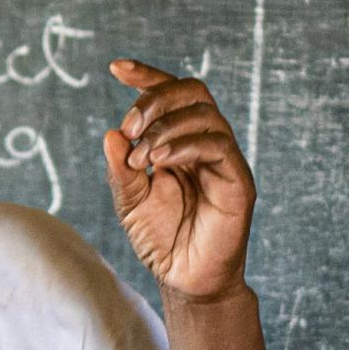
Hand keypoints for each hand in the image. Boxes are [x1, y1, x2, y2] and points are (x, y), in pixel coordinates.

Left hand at [102, 59, 256, 302]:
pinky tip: (159, 162)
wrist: (184, 281)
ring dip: (166, 126)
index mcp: (180, 141)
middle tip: (129, 129)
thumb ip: (120, 168)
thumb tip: (110, 133)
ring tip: (142, 156)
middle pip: (192, 92)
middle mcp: (206, 144)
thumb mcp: (129, 201)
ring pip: (206, 114)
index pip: (171, 94)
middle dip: (155, 100)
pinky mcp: (238, 182)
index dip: (147, 75)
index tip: (116, 68)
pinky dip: (184, 146)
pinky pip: (218, 146)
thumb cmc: (160, 240)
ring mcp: (224, 161)